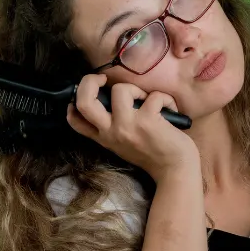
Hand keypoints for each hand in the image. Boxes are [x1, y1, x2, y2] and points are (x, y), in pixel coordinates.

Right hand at [66, 74, 199, 181]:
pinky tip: (171, 111)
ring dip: (137, 89)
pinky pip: (154, 95)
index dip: (74, 101)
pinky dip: (165, 99)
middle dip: (89, 80)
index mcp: (105, 138)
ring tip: (148, 101)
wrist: (175, 171)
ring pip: (120, 89)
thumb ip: (113, 128)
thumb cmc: (154, 156)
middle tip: (104, 79)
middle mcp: (111, 132)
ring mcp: (128, 125)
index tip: (88, 92)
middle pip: (84, 101)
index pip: (75, 120)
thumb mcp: (124, 145)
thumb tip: (111, 102)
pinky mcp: (148, 121)